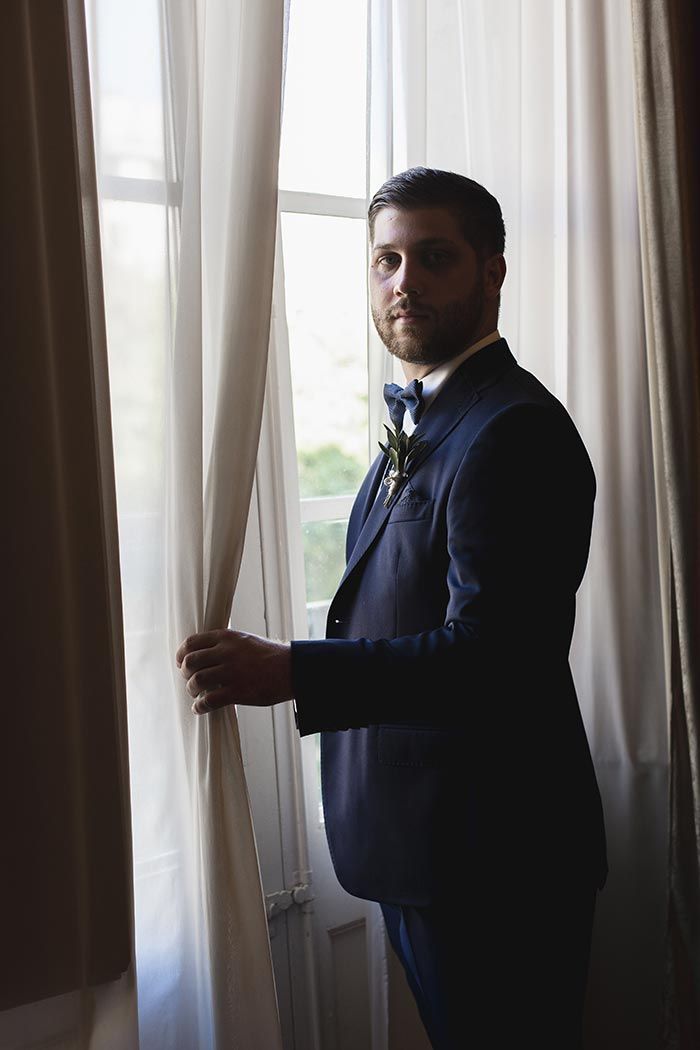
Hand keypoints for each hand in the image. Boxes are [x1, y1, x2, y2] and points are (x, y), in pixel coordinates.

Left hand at [175, 628, 292, 714]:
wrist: (291, 669)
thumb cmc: (269, 656)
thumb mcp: (245, 640)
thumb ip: (224, 644)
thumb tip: (203, 654)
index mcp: (227, 637)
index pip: (192, 642)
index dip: (181, 655)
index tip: (181, 663)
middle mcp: (226, 652)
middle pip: (190, 662)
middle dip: (185, 674)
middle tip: (190, 680)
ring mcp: (232, 672)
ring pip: (196, 681)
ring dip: (191, 690)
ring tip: (196, 695)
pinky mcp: (238, 691)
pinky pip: (209, 700)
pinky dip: (200, 706)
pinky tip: (200, 708)